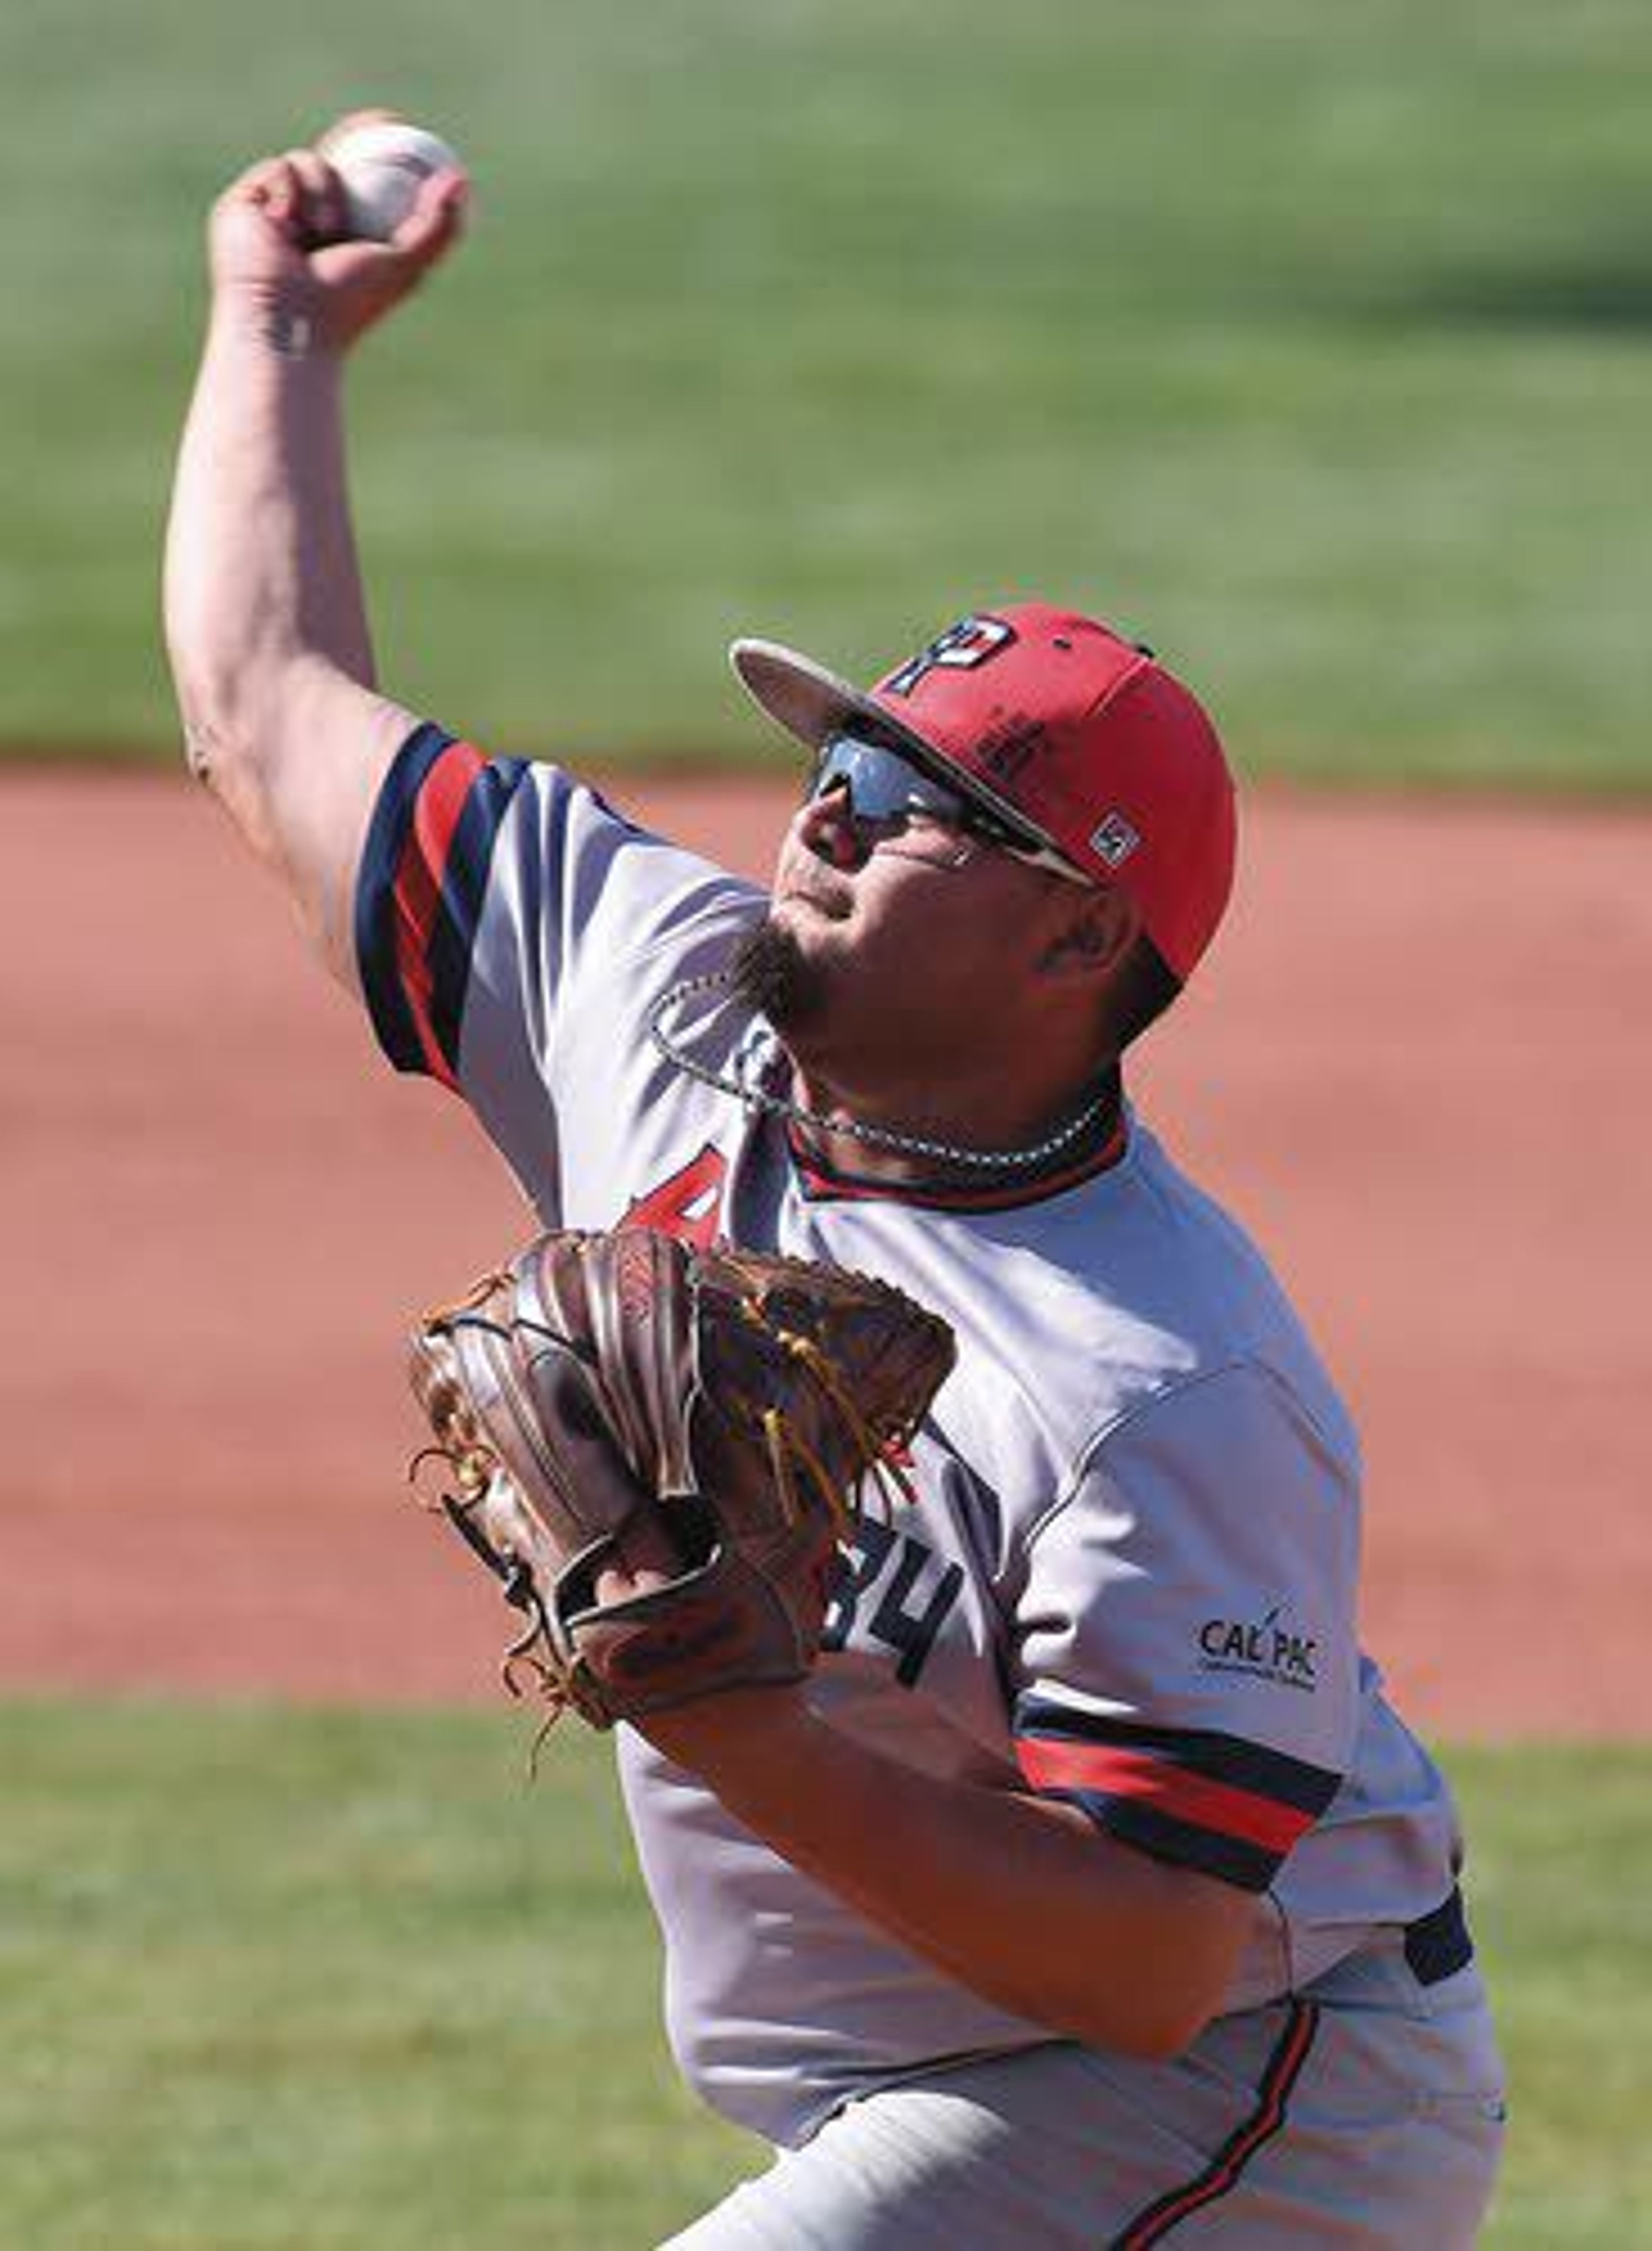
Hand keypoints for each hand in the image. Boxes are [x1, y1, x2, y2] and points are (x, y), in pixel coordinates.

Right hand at [207, 111, 467, 356]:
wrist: (292, 324)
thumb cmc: (348, 304)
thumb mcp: (405, 264)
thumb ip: (435, 225)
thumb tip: (461, 180)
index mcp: (342, 235)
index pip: (361, 180)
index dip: (378, 148)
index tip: (403, 127)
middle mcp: (307, 221)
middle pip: (330, 157)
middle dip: (353, 136)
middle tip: (381, 123)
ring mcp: (272, 211)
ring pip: (306, 160)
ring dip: (325, 188)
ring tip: (324, 231)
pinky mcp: (242, 204)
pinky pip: (277, 167)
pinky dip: (291, 190)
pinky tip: (287, 225)